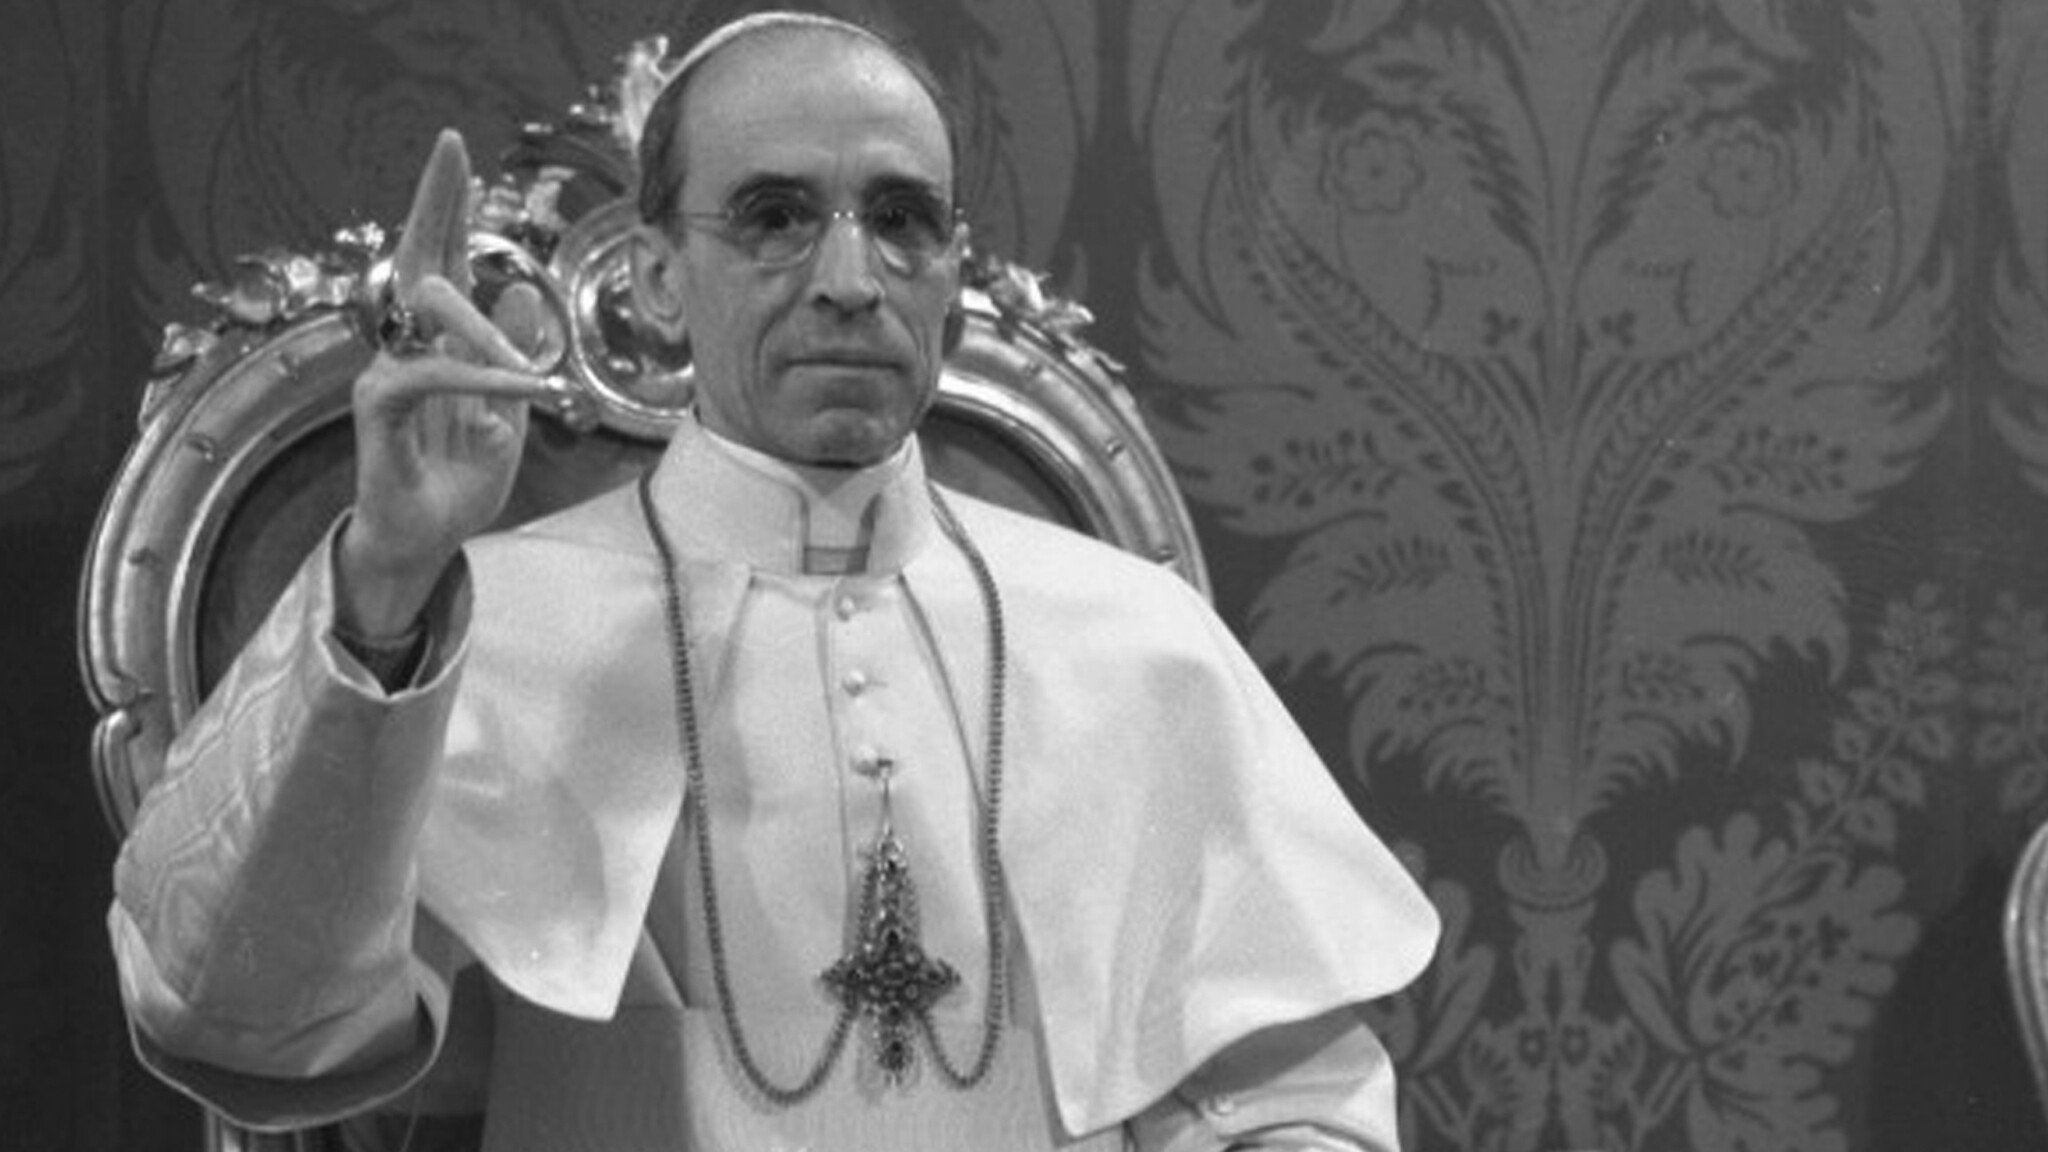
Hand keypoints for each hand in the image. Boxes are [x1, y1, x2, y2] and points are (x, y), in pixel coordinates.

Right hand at [337, 128, 560, 637]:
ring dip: (485, 329)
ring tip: (532, 374)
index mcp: (438, 340)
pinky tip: (517, 388)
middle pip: (415, 255)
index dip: (449, 208)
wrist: (427, 541)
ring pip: (428, 311)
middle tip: (451, 147)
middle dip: (434, 200)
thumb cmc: (458, 480)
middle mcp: (406, 344)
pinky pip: (427, 373)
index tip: (459, 156)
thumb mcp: (506, 413)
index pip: (441, 259)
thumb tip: (518, 291)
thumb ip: (510, 355)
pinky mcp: (378, 407)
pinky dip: (475, 376)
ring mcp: (387, 371)